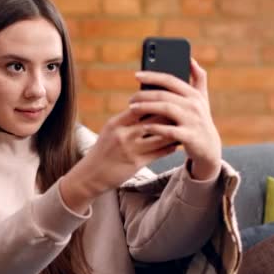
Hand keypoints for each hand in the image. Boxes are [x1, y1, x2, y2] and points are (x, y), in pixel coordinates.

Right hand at [59, 107, 178, 211]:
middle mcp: (123, 135)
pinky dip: (169, 147)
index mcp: (115, 123)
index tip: (168, 99)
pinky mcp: (136, 163)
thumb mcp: (110, 131)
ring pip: (159, 136)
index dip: (155, 102)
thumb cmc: (103, 150)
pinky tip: (175, 144)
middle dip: (169, 115)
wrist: (91, 174)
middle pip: (153, 119)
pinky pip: (159, 153)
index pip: (139, 106)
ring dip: (173, 131)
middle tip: (182, 111)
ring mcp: (130, 149)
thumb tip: (148, 107)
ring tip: (182, 127)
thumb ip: (127, 120)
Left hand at [129, 58, 221, 180]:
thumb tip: (190, 59)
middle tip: (130, 98)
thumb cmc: (199, 120)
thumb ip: (199, 78)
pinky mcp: (190, 136)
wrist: (209, 148)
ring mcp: (193, 121)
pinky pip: (168, 130)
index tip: (136, 75)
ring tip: (132, 109)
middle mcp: (194, 105)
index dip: (153, 76)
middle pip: (165, 95)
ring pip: (166, 109)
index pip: (171, 80)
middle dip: (145, 95)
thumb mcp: (202, 98)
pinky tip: (143, 126)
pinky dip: (155, 128)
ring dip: (146, 108)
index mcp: (194, 94)